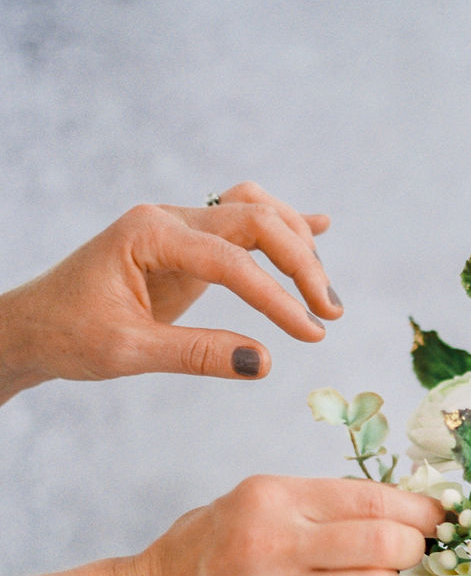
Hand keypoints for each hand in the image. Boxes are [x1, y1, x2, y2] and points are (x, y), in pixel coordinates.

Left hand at [0, 181, 342, 397]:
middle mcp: (169, 219)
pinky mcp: (189, 247)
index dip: (276, 297)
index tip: (310, 334)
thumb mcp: (129, 352)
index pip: (232, 259)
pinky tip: (320, 228)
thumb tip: (265, 361)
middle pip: (256, 220)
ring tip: (322, 295)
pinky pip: (242, 226)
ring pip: (255, 213)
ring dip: (296, 245)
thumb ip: (198, 354)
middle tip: (330, 314)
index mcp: (149, 234)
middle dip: (300, 264)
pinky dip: (282, 228)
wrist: (35, 326)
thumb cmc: (70, 335)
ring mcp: (180, 229)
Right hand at [126, 476, 444, 575]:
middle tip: (409, 556)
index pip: (372, 499)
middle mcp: (271, 543)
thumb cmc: (205, 553)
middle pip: (383, 541)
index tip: (439, 519)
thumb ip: (316, 505)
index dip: (419, 510)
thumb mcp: (251, 505)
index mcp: (272, 499)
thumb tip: (399, 508)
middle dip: (413, 549)